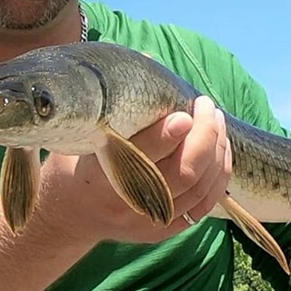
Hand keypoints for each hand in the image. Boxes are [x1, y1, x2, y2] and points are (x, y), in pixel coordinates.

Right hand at [31, 95, 232, 244]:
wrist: (68, 215)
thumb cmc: (75, 162)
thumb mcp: (81, 133)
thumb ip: (113, 101)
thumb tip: (149, 60)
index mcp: (99, 177)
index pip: (142, 156)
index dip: (169, 135)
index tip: (186, 112)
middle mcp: (125, 203)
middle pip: (182, 173)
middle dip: (205, 137)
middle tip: (207, 107)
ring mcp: (147, 220)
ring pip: (199, 188)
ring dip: (217, 151)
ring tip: (217, 121)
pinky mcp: (162, 230)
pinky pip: (204, 205)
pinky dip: (219, 176)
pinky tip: (222, 151)